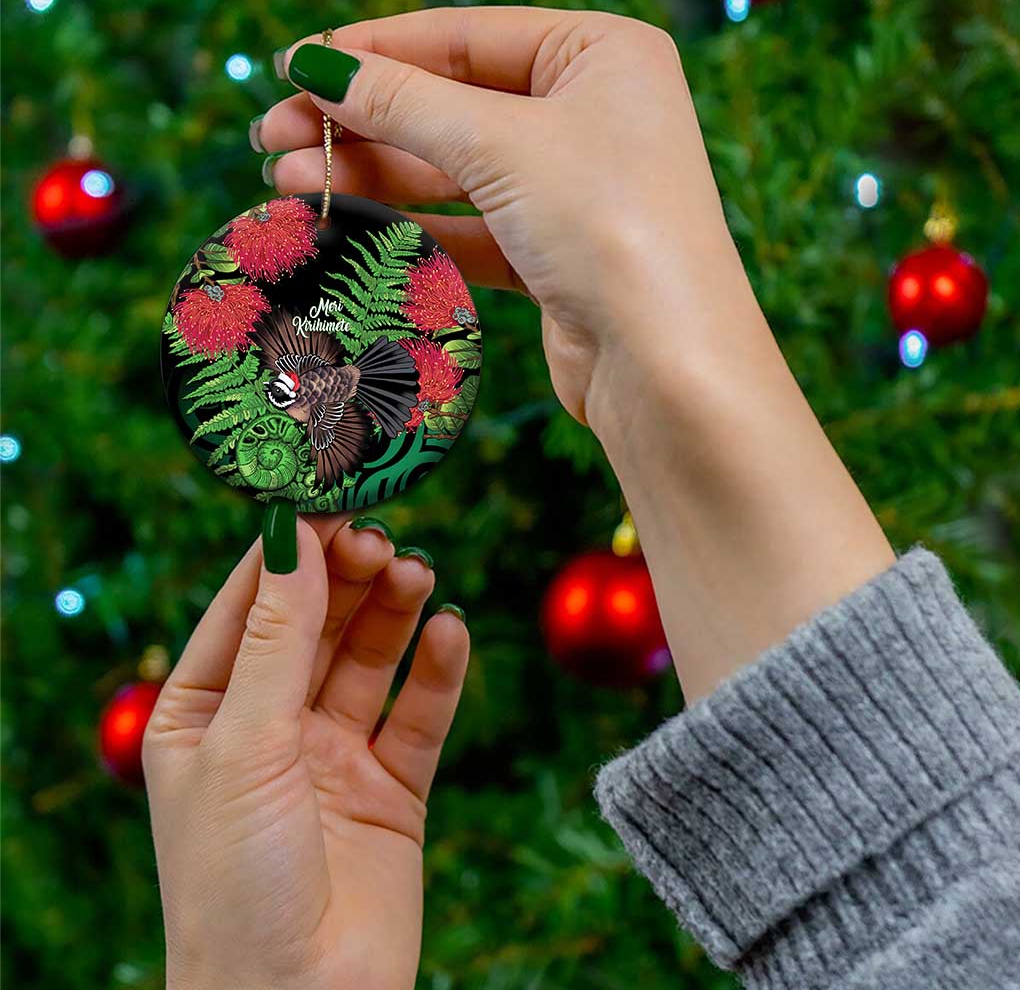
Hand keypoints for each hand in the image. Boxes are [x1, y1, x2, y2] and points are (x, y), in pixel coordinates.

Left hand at [144, 515, 468, 989]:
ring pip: (370, 660)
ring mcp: (333, 756)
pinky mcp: (392, 788)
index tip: (328, 498)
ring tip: (418, 574)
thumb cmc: (235, 883)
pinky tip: (450, 632)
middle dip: (348, 578)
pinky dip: (438, 671)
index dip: (288, 553)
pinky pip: (419, 715)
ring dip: (394, 612)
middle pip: (317, 625)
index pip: (249, 608)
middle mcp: (270, 727)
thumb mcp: (245, 744)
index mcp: (206, 713)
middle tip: (383, 538)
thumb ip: (277, 640)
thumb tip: (292, 537)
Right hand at [258, 7, 891, 701]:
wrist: (666, 364)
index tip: (294, 68)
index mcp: (600, 54)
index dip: (374, 51)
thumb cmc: (608, 225)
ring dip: (373, 174)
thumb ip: (404, 103)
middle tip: (272, 137)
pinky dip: (411, 223)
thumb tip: (315, 67)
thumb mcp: (500, 144)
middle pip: (452, 105)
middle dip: (362, 121)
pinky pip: (470, 225)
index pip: (465, 36)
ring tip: (289, 179)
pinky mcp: (554, 255)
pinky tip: (346, 221)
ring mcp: (573, 189)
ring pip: (454, 170)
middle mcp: (591, 115)